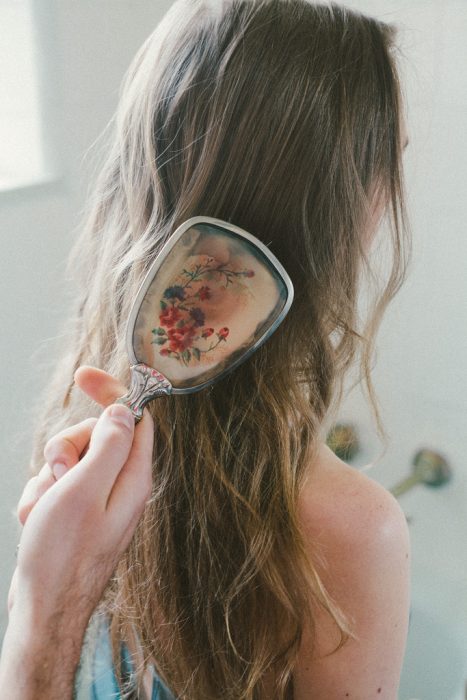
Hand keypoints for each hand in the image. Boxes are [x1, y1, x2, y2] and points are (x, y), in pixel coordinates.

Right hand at [9, 366, 153, 630]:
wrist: (41, 611)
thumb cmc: (62, 555)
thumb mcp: (85, 490)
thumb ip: (108, 446)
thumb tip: (124, 410)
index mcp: (133, 477)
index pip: (134, 418)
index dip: (111, 393)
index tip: (83, 376)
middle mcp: (120, 486)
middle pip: (95, 436)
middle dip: (66, 447)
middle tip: (58, 473)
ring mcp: (96, 501)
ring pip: (68, 461)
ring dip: (46, 480)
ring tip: (43, 513)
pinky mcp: (76, 514)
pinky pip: (54, 486)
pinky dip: (40, 499)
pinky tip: (36, 524)